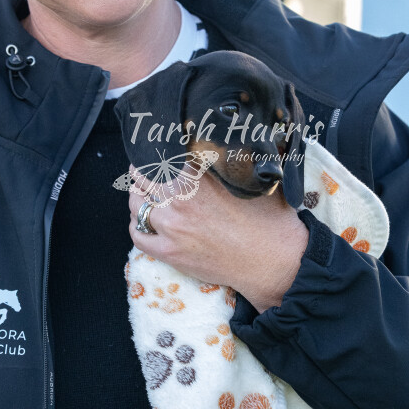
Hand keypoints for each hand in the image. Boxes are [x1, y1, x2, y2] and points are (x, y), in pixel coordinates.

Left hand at [127, 168, 308, 312]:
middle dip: (144, 171)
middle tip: (146, 171)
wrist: (272, 261)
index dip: (161, 153)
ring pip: (137, 204)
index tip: (161, 155)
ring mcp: (171, 225)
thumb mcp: (248, 180)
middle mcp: (179, 197)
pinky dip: (137, 226)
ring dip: (138, 197)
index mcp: (198, 175)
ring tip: (143, 195)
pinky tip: (145, 222)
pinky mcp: (169, 251)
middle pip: (144, 176)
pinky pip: (138, 235)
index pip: (165, 157)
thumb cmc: (267, 219)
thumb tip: (217, 148)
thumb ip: (227, 162)